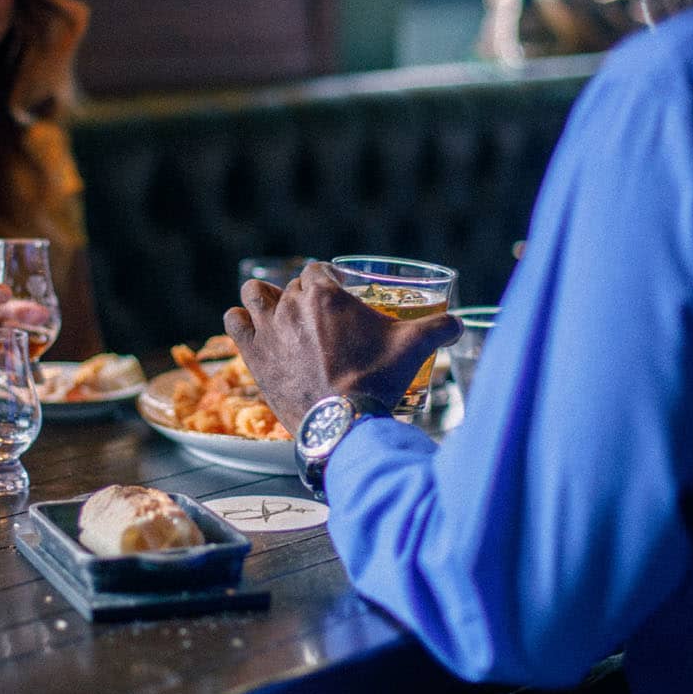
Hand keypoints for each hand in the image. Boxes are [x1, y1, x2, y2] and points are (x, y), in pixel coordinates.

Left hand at [223, 261, 461, 433]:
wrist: (343, 423)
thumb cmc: (376, 380)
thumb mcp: (412, 348)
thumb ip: (439, 328)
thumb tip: (458, 325)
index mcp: (325, 293)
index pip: (318, 271)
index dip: (327, 281)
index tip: (336, 293)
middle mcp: (290, 304)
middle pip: (291, 286)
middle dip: (304, 297)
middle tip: (320, 321)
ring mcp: (268, 329)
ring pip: (254, 294)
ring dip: (265, 299)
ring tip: (278, 314)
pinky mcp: (254, 355)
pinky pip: (234, 322)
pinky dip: (241, 321)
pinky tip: (251, 329)